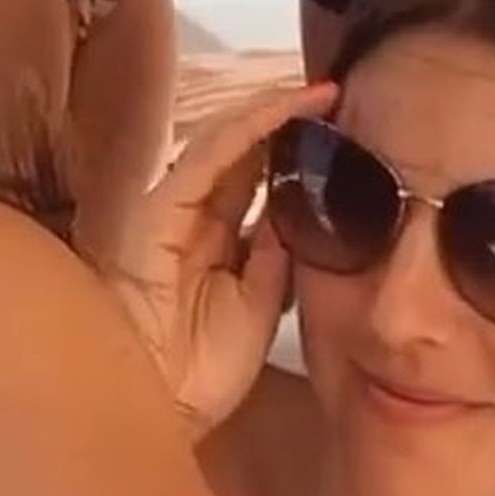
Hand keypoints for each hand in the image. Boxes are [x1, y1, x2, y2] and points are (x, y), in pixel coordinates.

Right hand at [109, 79, 335, 441]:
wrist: (155, 401)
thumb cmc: (198, 368)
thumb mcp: (259, 304)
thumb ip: (274, 254)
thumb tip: (302, 207)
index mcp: (213, 240)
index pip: (255, 181)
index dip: (293, 154)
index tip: (339, 136)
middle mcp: (191, 212)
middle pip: (244, 153)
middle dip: (287, 123)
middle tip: (335, 100)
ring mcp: (174, 201)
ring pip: (228, 139)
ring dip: (275, 112)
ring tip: (320, 94)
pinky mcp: (163, 198)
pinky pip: (214, 150)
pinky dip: (254, 123)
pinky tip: (288, 106)